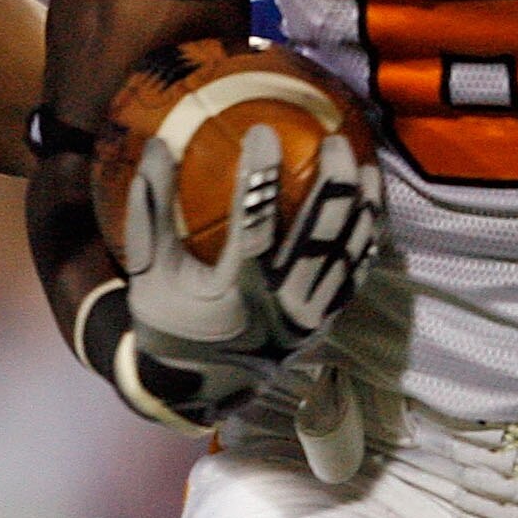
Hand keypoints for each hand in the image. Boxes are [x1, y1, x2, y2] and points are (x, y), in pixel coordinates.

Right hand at [113, 125, 383, 431]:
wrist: (198, 385)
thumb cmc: (169, 319)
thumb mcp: (148, 270)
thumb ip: (151, 208)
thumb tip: (157, 144)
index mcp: (236, 292)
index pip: (255, 225)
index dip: (261, 177)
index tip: (264, 132)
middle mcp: (280, 305)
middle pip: (319, 237)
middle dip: (333, 184)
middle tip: (336, 140)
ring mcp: (308, 316)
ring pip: (346, 255)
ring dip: (360, 208)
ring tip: (366, 166)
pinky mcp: (323, 322)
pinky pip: (354, 275)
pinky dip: (364, 239)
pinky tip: (369, 207)